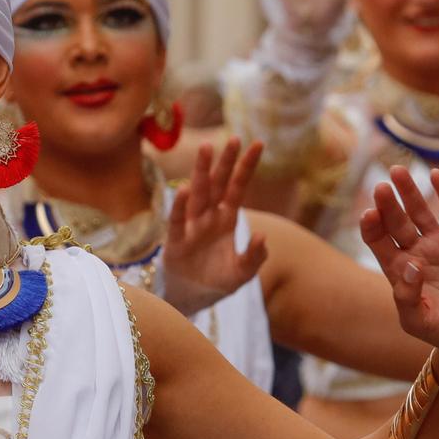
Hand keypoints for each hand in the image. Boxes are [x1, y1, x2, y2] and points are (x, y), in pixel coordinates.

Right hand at [162, 139, 267, 315]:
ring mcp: (192, 225)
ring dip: (201, 172)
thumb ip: (255, 257)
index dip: (247, 166)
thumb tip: (262, 237)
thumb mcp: (243, 273)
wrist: (193, 299)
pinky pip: (178, 219)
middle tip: (234, 138)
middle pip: (217, 183)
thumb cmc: (218, 281)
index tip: (258, 143)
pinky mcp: (176, 240)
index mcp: (227, 218)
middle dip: (225, 161)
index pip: (238, 187)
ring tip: (205, 149)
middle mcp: (209, 216)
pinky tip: (185, 190)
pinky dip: (180, 205)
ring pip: (197, 193)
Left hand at [358, 166, 438, 359]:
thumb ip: (407, 296)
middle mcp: (415, 252)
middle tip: (381, 186)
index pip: (378, 242)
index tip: (369, 214)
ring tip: (398, 171)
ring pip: (420, 211)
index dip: (372, 227)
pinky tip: (436, 175)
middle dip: (388, 205)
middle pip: (396, 222)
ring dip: (409, 192)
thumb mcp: (419, 321)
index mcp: (399, 270)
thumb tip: (410, 264)